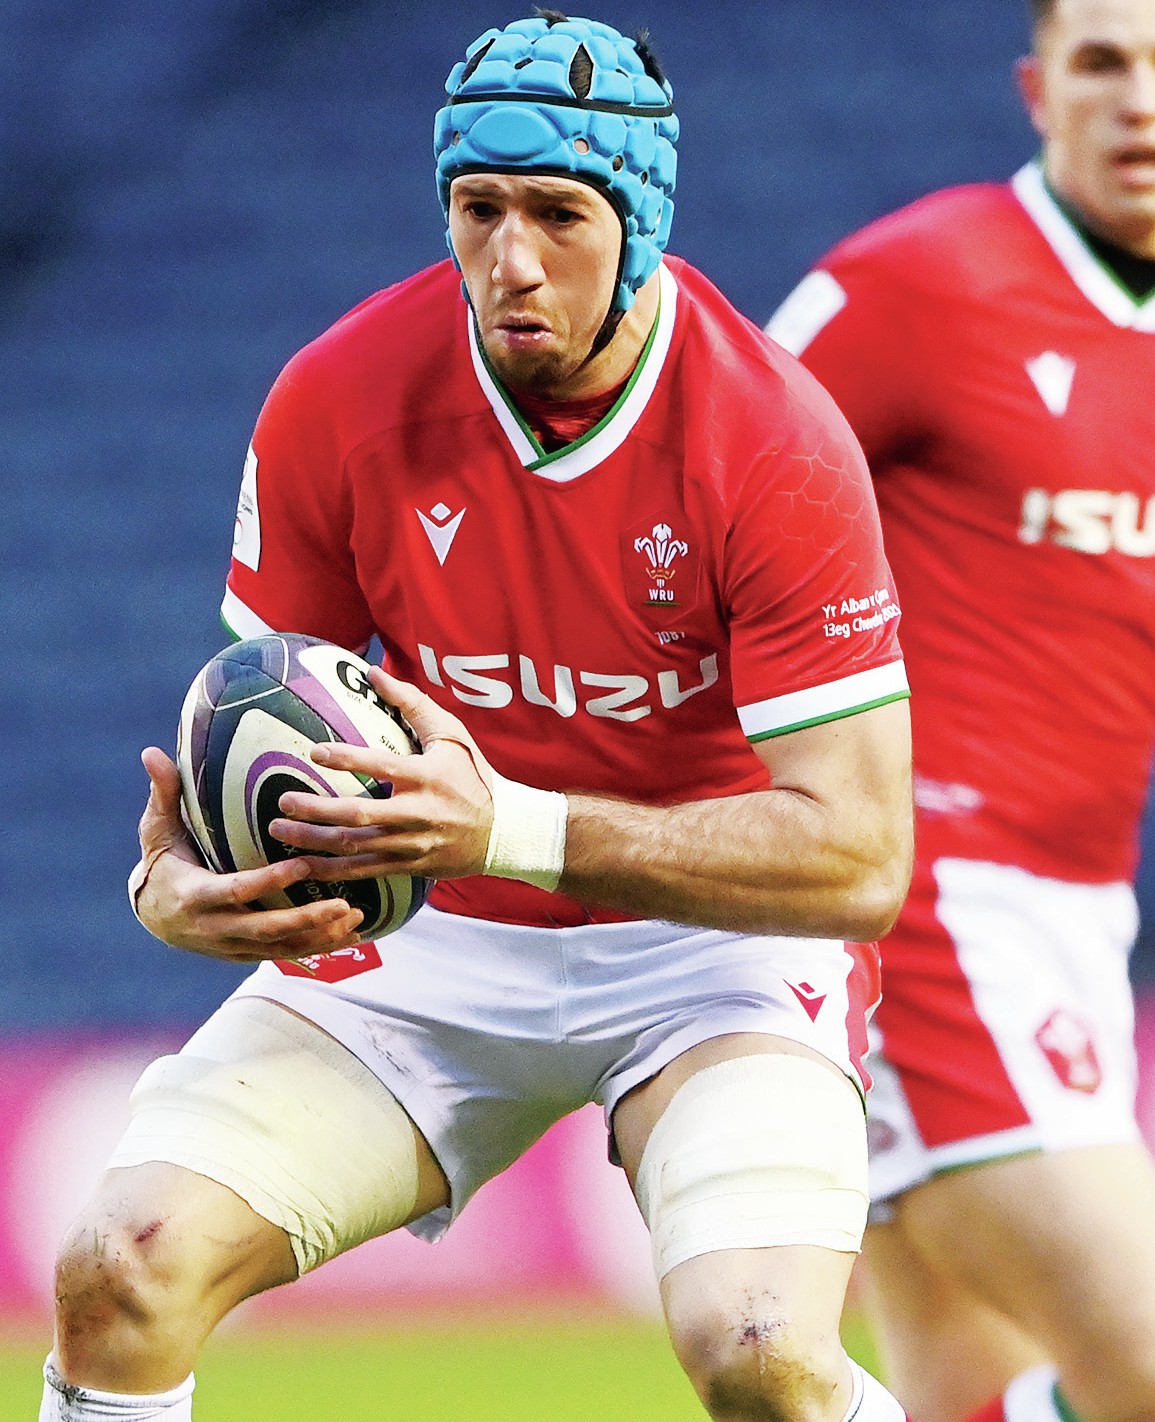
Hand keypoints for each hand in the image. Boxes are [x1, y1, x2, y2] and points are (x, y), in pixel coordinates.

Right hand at [130, 746, 364, 961]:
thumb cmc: (161, 862)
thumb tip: (151, 752)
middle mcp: (212, 927)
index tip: (302, 865)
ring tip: (356, 916)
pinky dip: (317, 947)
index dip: (268, 882)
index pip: (235, 891)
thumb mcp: (157, 830)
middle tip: (344, 903)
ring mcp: (230, 946)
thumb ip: (163, 794)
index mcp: (193, 895)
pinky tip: (351, 934)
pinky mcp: (244, 954)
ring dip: (319, 935)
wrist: (151, 915)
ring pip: (279, 946)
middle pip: (264, 928)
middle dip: (305, 919)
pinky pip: (284, 955)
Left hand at [268, 668, 494, 881]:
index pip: (381, 765)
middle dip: (316, 810)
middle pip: (358, 815)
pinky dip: (332, 871)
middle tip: (283, 800)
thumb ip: (412, 703)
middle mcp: (418, 813)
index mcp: (427, 776)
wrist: (503, 831)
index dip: (347, 759)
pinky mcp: (409, 866)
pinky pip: (364, 872)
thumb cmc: (473, 775)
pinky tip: (302, 865)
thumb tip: (374, 672)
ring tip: (279, 830)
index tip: (314, 752)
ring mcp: (412, 844)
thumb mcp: (451, 735)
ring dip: (313, 841)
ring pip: (355, 848)